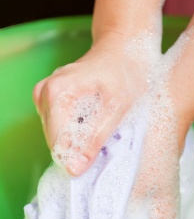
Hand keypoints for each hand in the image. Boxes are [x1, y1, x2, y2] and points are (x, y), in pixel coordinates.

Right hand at [33, 35, 145, 176]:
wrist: (124, 50)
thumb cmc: (124, 72)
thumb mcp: (116, 107)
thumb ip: (95, 138)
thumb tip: (75, 168)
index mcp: (57, 93)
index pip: (58, 142)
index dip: (76, 158)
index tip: (95, 162)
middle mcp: (45, 94)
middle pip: (56, 139)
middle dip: (78, 149)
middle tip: (104, 144)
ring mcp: (48, 96)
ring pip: (59, 134)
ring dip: (80, 140)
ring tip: (102, 131)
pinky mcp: (55, 99)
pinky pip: (62, 126)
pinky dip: (78, 131)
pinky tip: (94, 126)